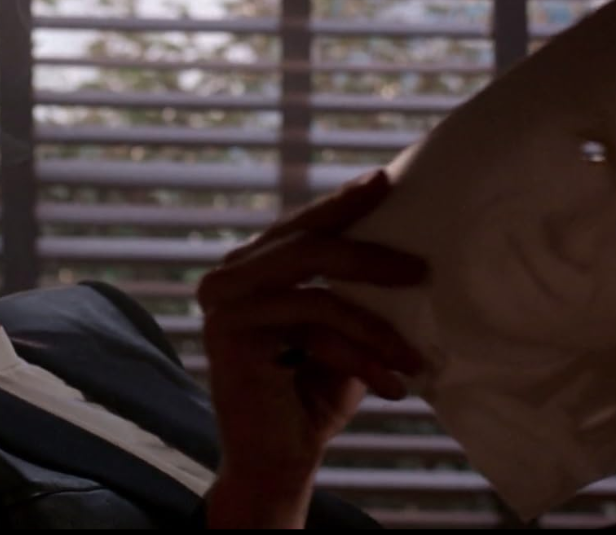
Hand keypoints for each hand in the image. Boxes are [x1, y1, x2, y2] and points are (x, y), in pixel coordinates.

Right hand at [197, 170, 427, 527]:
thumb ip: (350, 293)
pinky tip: (391, 384)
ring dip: (374, 325)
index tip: (385, 180)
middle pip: (305, 244)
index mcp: (249, 271)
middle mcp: (227, 279)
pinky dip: (359, 354)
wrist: (276, 462)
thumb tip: (405, 249)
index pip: (299, 228)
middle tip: (419, 268)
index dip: (340, 203)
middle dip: (368, 253)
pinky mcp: (230, 332)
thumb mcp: (339, 335)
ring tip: (414, 357)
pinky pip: (311, 326)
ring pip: (315, 289)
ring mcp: (223, 304)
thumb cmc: (309, 398)